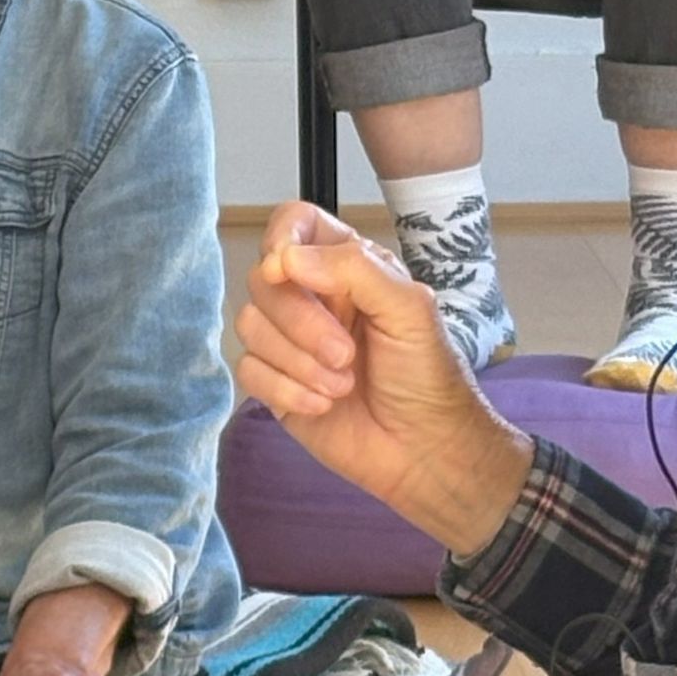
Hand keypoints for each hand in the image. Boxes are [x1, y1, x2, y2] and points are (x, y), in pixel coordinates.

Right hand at [235, 203, 532, 555]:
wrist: (426, 451)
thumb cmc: (428, 375)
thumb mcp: (409, 309)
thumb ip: (352, 270)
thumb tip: (284, 257)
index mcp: (346, 267)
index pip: (293, 224)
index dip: (280, 238)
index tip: (286, 270)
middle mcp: (312, 297)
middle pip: (262, 280)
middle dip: (300, 321)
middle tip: (345, 355)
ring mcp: (290, 342)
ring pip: (250, 326)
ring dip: (297, 361)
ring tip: (342, 386)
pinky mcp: (276, 385)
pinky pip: (248, 371)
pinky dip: (285, 390)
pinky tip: (323, 406)